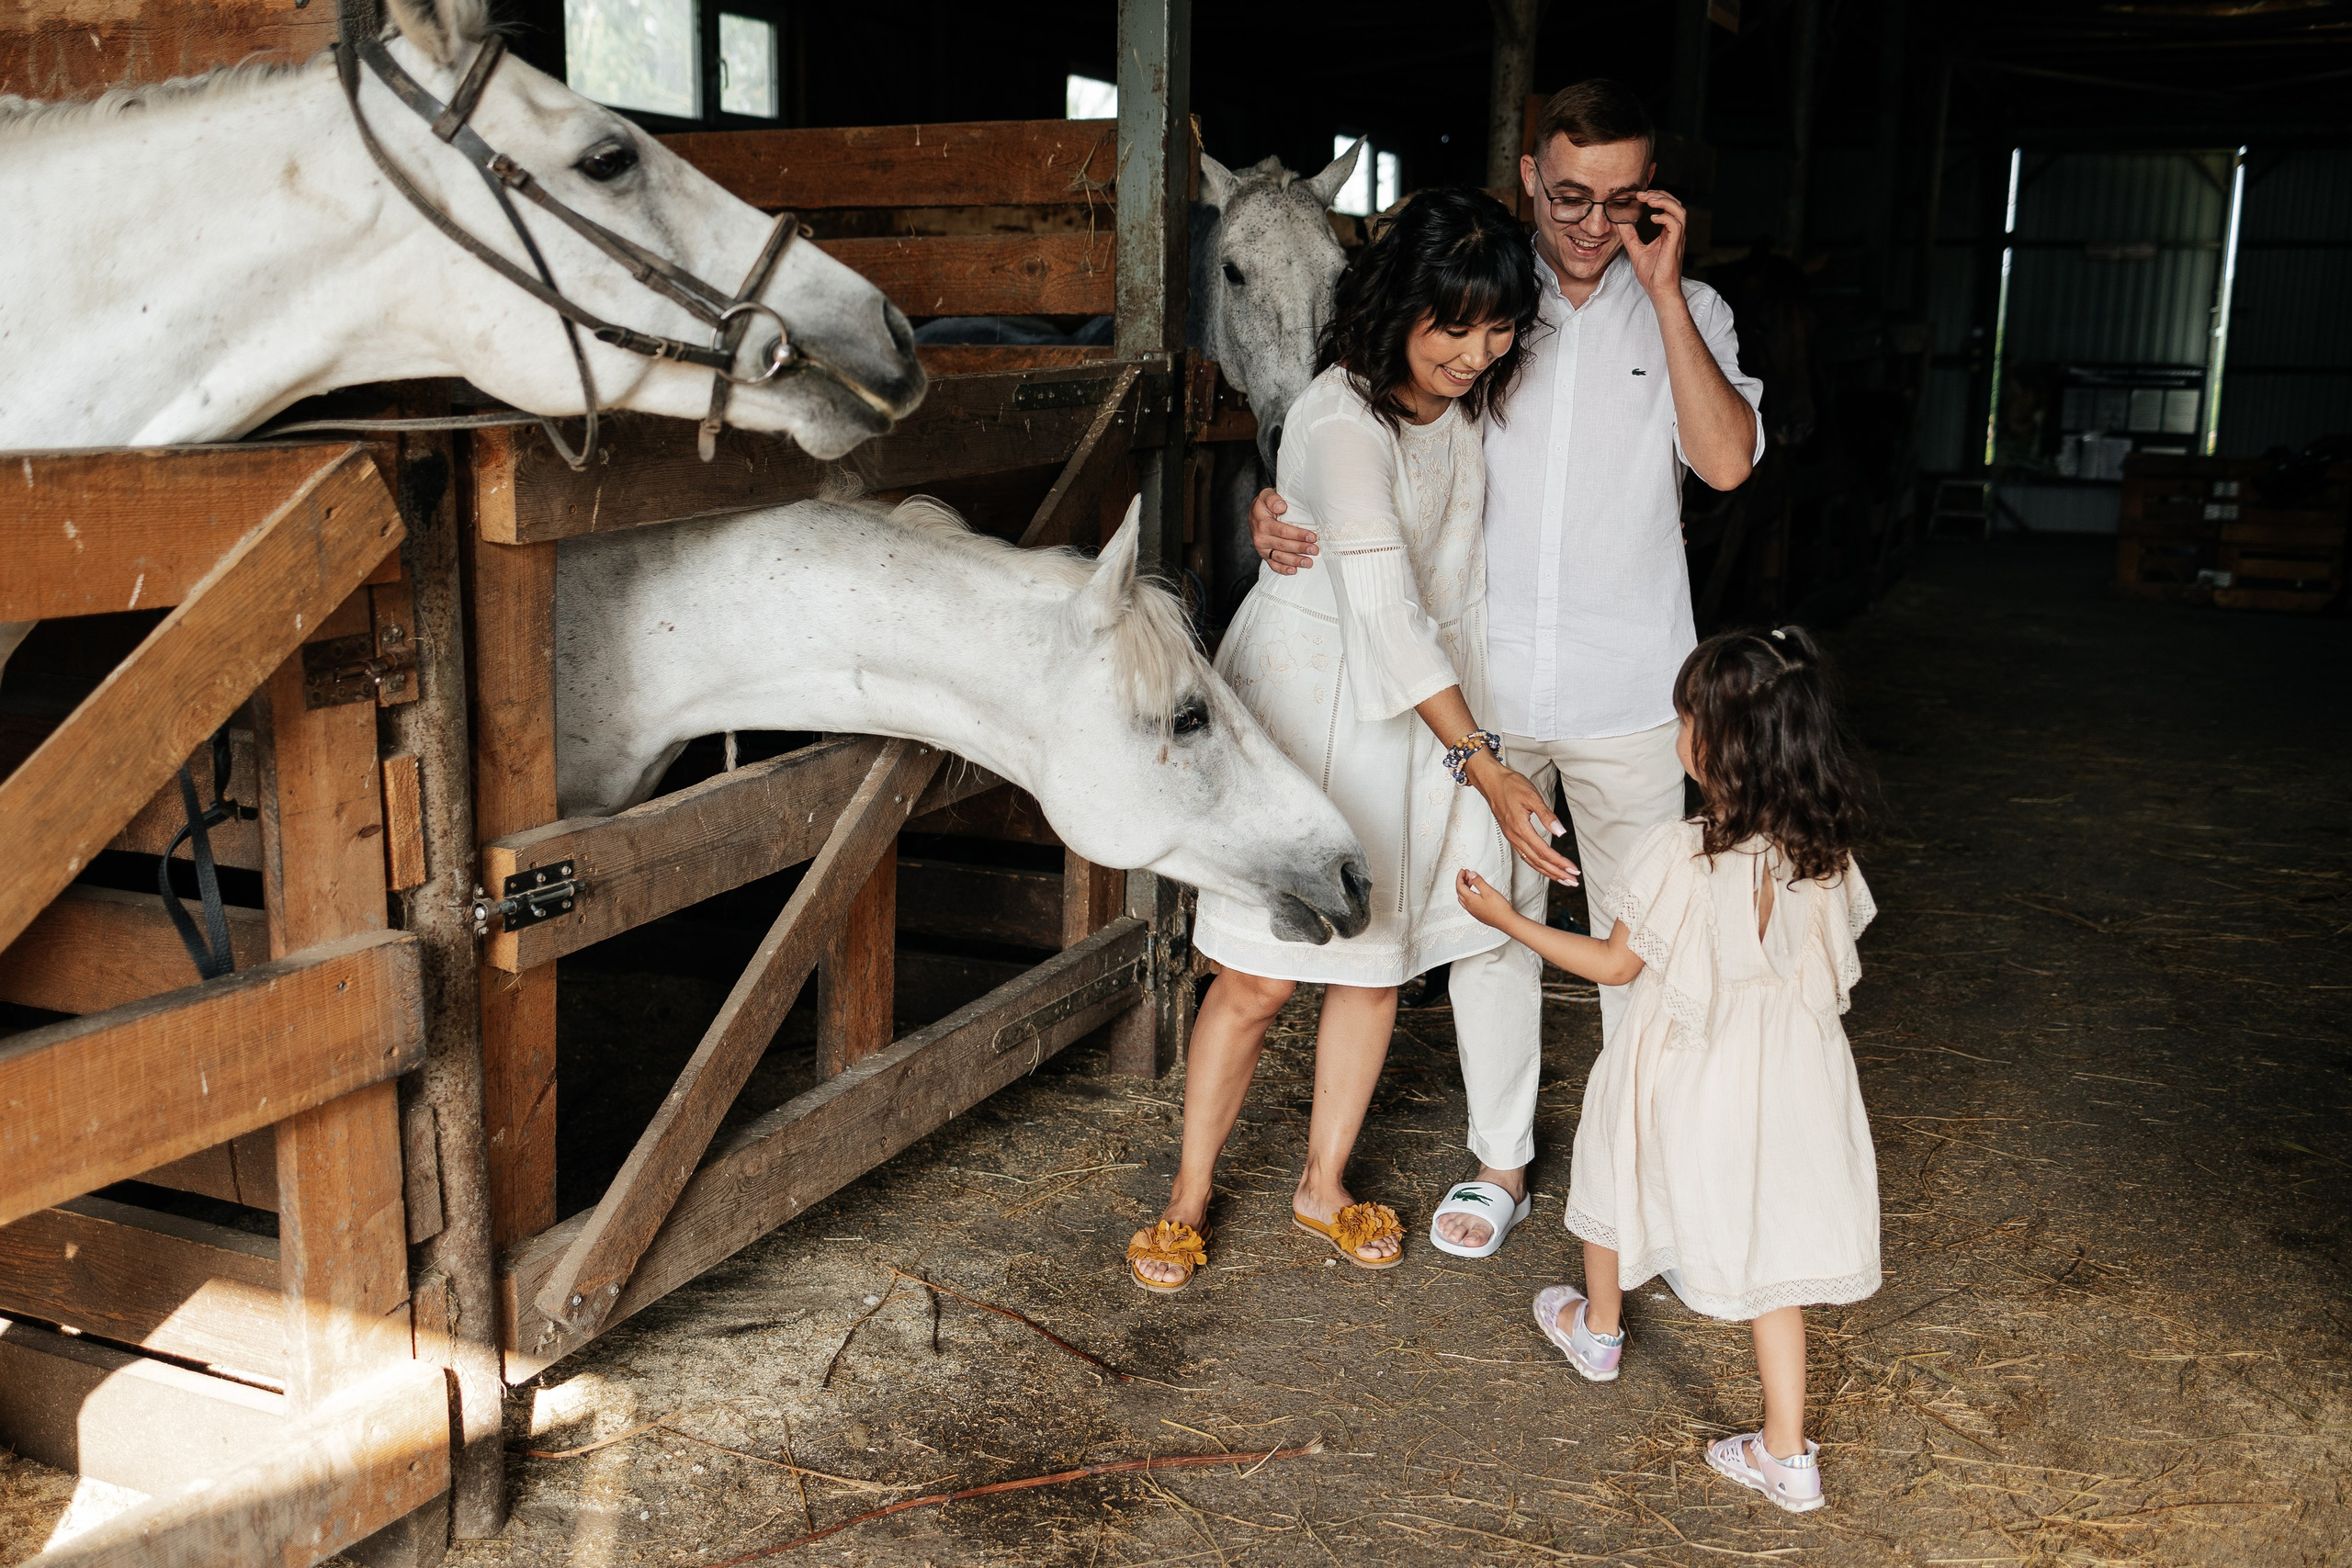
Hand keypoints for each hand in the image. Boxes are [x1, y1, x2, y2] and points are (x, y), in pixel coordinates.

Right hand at [1249, 488, 1318, 573]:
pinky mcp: (1265, 555)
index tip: (1312, 536)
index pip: (1282, 531)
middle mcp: (1261, 538)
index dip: (1298, 535)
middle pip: (1283, 545)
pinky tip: (1294, 571)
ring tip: (1309, 562)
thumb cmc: (1265, 504)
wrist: (1256, 513)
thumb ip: (1272, 499)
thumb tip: (1281, 506)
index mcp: (1262, 523)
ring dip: (1295, 561)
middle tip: (1315, 550)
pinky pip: (1273, 565)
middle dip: (1300, 548)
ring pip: (1279, 557)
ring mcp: (1262, 548)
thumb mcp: (1266, 495)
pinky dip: (1283, 569)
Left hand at [1457, 869, 1511, 926]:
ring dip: (1464, 888)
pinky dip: (1468, 895)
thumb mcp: (1488, 891)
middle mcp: (1469, 907)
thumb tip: (1471, 874)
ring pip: (1463, 898)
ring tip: (1471, 882)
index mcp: (1470, 900)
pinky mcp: (1477, 914)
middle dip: (1462, 881)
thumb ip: (1478, 882)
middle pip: (1460, 891)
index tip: (1463, 870)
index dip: (1460, 877)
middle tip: (1467, 874)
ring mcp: (1473, 911)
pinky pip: (1467, 903)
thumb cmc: (1499, 909)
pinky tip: (1474, 893)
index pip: (1460, 886)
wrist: (1506, 921)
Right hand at [1465, 753, 1579, 884]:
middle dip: (1556, 873)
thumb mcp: (1532, 796)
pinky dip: (1537, 865)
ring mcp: (1512, 837)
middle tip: (1572, 882)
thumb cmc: (1511, 785)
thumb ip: (1547, 816)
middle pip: (1538, 861)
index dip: (1559, 863)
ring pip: (1531, 861)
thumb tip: (1560, 832)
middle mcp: (1515, 836)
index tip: (1573, 870)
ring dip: (1547, 872)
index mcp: (1521, 828)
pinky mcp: (1511, 835)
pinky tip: (1545, 867)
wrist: (1491, 781)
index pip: (1544, 852)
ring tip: (1562, 879)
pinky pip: (1525, 855)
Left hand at [1622, 189, 1688, 303]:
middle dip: (1660, 195)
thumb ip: (1630, 236)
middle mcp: (1675, 233)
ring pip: (1679, 211)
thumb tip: (1620, 222)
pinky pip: (1676, 224)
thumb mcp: (1636, 250)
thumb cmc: (1652, 275)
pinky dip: (1665, 217)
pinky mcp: (1675, 245)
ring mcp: (1677, 239)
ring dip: (1664, 201)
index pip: (1668, 207)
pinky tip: (1652, 218)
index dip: (1656, 197)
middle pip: (1676, 204)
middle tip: (1642, 194)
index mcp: (1668, 233)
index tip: (1639, 195)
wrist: (1659, 291)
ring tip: (1649, 200)